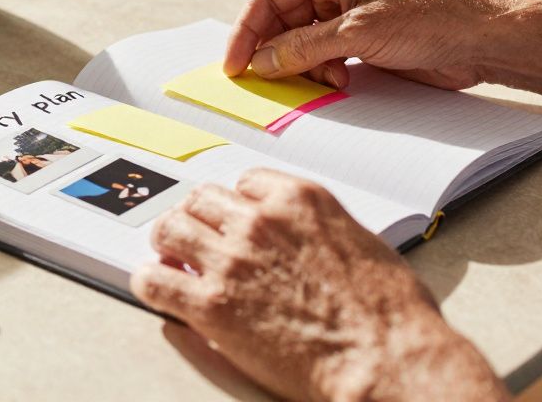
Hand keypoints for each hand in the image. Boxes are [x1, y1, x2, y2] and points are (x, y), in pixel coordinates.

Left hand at [131, 169, 507, 401]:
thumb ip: (321, 231)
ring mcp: (232, 259)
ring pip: (172, 229)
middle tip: (194, 238)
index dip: (236, 206)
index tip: (233, 221)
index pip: (246, 182)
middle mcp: (260, 220)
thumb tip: (309, 241)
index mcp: (300, 199)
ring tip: (171, 260)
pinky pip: (156, 280)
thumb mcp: (362, 244)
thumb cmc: (389, 313)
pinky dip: (151, 282)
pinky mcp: (211, 304)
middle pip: (202, 199)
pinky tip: (157, 289)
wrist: (384, 358)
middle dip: (198, 219)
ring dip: (169, 243)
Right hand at [224, 0, 510, 89]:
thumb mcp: (358, 33)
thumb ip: (304, 47)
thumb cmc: (430, 18)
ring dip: (301, 67)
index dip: (246, 30)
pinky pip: (321, 58)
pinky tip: (338, 83)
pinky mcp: (359, 41)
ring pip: (299, 44)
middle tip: (265, 82)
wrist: (480, 41)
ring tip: (323, 81)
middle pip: (280, 21)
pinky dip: (320, 74)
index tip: (236, 64)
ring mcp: (346, 16)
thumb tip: (260, 62)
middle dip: (274, 52)